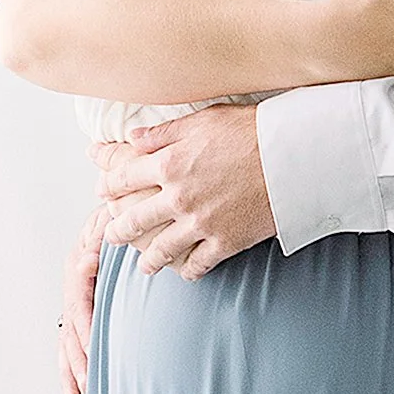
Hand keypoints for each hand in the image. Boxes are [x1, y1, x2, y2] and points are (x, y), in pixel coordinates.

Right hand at [57, 209, 104, 393]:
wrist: (125, 211)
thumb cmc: (122, 215)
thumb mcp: (112, 218)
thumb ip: (102, 236)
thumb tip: (88, 261)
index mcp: (79, 263)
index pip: (78, 302)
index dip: (84, 327)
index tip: (92, 349)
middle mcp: (74, 285)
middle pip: (69, 329)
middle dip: (77, 360)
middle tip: (86, 387)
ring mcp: (78, 300)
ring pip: (68, 342)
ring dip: (71, 371)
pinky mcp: (86, 312)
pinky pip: (74, 344)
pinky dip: (74, 369)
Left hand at [93, 103, 276, 277]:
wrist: (291, 156)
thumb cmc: (250, 131)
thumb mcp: (202, 120)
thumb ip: (164, 132)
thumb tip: (133, 138)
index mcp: (168, 164)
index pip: (124, 178)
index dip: (108, 185)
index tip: (102, 191)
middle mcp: (178, 198)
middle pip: (134, 220)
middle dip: (117, 229)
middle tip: (110, 235)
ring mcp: (200, 224)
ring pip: (161, 250)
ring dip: (148, 261)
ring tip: (143, 266)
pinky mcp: (224, 242)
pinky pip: (198, 264)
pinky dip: (188, 272)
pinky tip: (184, 273)